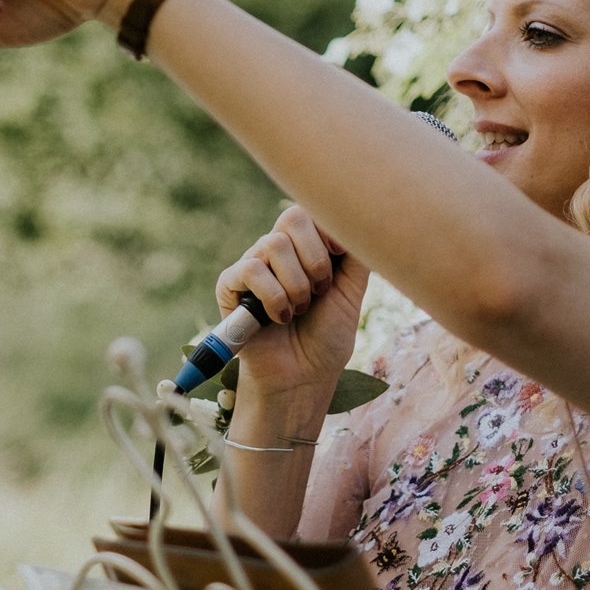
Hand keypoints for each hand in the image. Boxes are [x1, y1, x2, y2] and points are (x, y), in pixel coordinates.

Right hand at [215, 205, 368, 401]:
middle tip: (320, 291)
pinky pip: (251, 270)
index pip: (311, 212)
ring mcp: (253, 266)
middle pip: (291, 219)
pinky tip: (279, 318)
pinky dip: (273, 297)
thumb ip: (357, 253)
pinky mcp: (230, 286)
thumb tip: (359, 217)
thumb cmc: (327, 337)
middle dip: (315, 258)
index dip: (328, 230)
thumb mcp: (352, 291)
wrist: (304, 377)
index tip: (339, 256)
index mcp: (306, 247)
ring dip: (296, 285)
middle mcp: (278, 251)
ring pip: (273, 245)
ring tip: (299, 311)